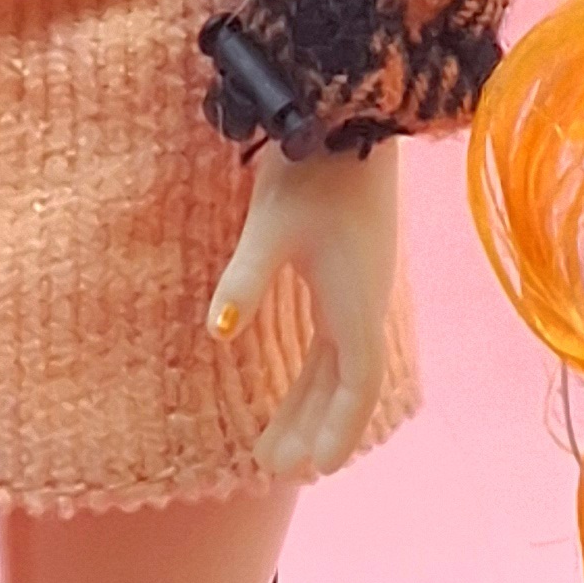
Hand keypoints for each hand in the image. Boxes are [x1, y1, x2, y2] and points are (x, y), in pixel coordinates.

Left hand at [206, 137, 399, 476]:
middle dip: (313, 428)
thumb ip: (246, 278)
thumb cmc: (313, 169)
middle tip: (275, 467)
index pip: (356, 388)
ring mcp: (360, 284)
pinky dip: (318, 368)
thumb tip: (218, 333)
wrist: (349, 112)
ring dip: (313, 401)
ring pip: (339, 361)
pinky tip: (298, 374)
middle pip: (344, 385)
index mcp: (356, 304)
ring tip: (277, 438)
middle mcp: (365, 302)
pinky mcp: (351, 264)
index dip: (337, 431)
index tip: (314, 470)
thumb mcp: (272, 224)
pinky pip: (337, 335)